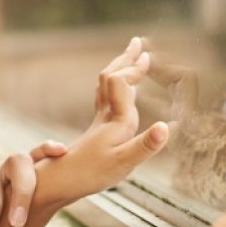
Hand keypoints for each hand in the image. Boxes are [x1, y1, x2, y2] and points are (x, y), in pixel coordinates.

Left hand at [37, 38, 169, 206]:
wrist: (59, 183)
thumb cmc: (91, 175)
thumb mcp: (124, 163)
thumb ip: (146, 145)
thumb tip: (165, 126)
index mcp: (117, 120)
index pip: (120, 81)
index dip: (133, 68)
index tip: (147, 55)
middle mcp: (107, 116)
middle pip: (112, 77)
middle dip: (125, 59)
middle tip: (137, 43)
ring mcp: (100, 122)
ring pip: (107, 87)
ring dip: (120, 69)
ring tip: (130, 60)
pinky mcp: (97, 130)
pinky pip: (105, 99)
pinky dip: (116, 87)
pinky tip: (122, 92)